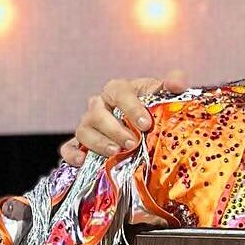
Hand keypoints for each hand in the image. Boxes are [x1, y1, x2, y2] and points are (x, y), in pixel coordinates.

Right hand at [59, 70, 187, 164]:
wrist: (147, 124)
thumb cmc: (153, 105)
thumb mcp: (165, 93)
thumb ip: (174, 83)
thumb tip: (176, 84)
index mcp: (118, 90)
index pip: (119, 93)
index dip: (131, 108)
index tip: (146, 124)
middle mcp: (99, 105)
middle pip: (97, 114)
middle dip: (115, 129)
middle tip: (133, 143)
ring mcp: (88, 125)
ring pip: (83, 131)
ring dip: (98, 142)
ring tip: (116, 152)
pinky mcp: (82, 143)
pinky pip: (69, 147)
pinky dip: (72, 154)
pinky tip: (83, 161)